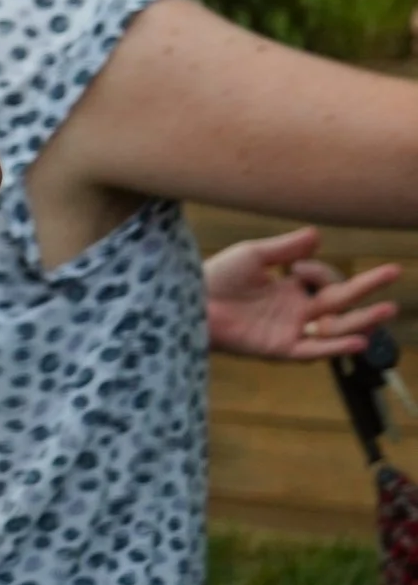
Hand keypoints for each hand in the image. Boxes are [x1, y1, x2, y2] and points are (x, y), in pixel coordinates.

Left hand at [203, 226, 399, 360]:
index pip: (324, 279)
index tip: (296, 267)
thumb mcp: (252, 256)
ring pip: (334, 327)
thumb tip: (317, 235)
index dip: (320, 271)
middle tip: (395, 271)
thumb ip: (285, 248)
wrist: (189, 302)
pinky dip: (334, 347)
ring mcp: (289, 330)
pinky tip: (357, 341)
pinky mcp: (278, 348)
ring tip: (388, 310)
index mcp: (290, 288)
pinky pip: (312, 350)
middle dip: (367, 287)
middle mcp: (295, 310)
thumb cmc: (215, 277)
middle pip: (340, 300)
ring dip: (362, 319)